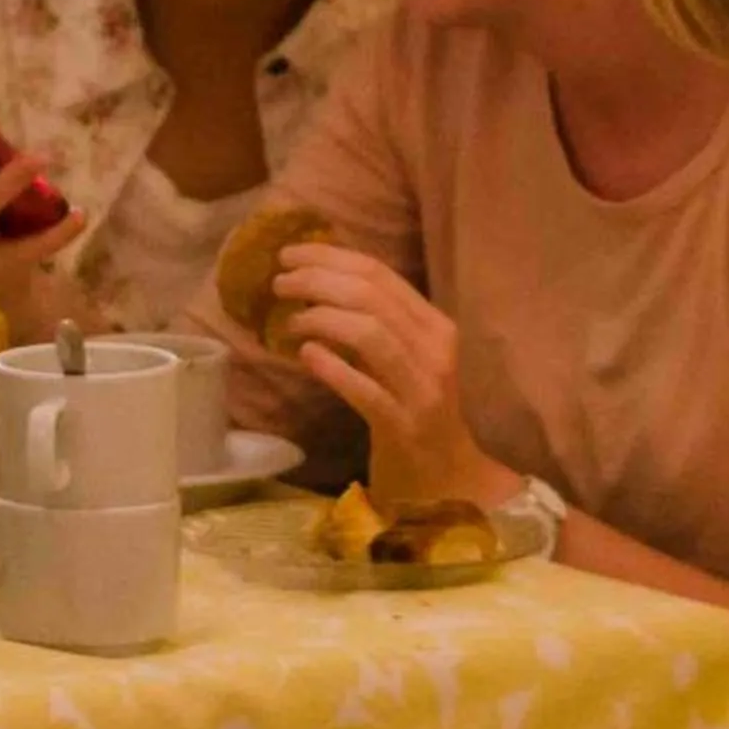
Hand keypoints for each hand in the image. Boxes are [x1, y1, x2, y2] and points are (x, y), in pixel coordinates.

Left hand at [274, 243, 514, 505]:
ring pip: (371, 334)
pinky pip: (366, 390)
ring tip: (290, 322)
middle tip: (280, 284)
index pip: (380, 274)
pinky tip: (306, 355)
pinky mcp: (406, 427)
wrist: (448, 475)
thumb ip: (373, 320)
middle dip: (317, 281)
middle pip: (371, 297)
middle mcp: (436, 350)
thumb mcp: (401, 356)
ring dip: (321, 319)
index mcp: (436, 325)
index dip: (329, 257)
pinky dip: (333, 368)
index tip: (289, 253)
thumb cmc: (414, 407)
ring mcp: (424, 390)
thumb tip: (313, 277)